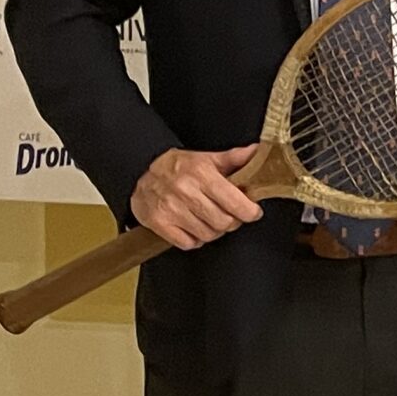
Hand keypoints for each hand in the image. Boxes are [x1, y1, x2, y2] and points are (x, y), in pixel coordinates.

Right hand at [131, 145, 261, 250]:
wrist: (139, 171)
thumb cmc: (177, 168)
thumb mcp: (207, 159)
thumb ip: (235, 158)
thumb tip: (257, 152)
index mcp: (201, 174)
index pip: (236, 202)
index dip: (250, 212)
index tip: (252, 212)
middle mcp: (186, 191)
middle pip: (224, 222)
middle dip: (232, 222)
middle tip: (229, 215)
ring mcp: (171, 208)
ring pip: (208, 235)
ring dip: (213, 231)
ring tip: (209, 219)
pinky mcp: (159, 222)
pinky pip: (188, 243)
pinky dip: (194, 239)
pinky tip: (193, 227)